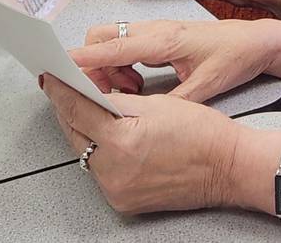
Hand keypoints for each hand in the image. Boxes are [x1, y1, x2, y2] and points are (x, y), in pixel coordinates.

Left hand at [42, 74, 237, 212]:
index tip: (51, 79)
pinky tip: (116, 139)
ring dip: (88, 132)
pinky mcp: (123, 201)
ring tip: (100, 113)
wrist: (229, 167)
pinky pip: (102, 171)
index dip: (61, 91)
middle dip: (73, 111)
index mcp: (121, 142)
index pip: (77, 110)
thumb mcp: (159, 103)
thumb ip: (118, 100)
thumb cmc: (204, 133)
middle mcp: (113, 171)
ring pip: (87, 154)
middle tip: (72, 91)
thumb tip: (90, 93)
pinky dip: (104, 153)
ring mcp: (116, 190)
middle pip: (76, 135)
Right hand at [71, 18, 280, 101]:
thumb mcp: (206, 86)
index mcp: (164, 40)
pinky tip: (138, 84)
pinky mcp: (163, 37)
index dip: (84, 59)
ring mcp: (159, 32)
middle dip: (93, 65)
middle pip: (104, 37)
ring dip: (109, 66)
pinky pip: (128, 46)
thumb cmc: (235, 57)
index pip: (113, 47)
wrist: (258, 41)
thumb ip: (173, 102)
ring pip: (114, 41)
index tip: (59, 68)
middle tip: (110, 92)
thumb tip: (144, 118)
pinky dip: (122, 64)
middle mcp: (157, 31)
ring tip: (130, 92)